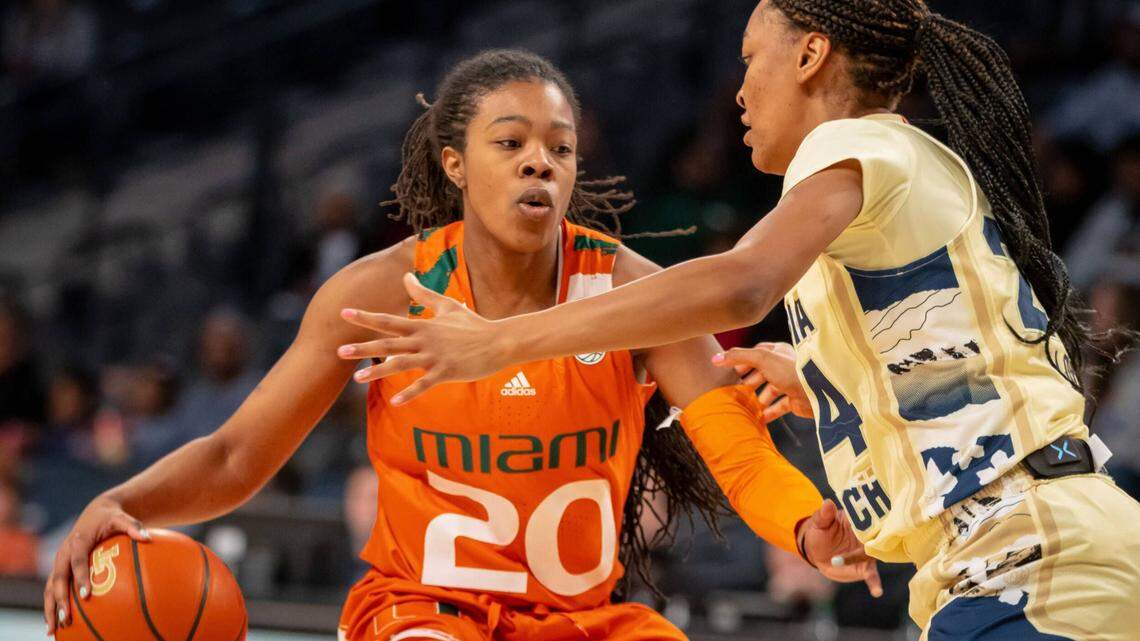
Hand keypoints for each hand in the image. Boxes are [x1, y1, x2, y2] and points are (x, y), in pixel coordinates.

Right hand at [44, 495, 149, 634]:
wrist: (96, 512)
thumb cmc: (111, 517)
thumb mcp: (122, 518)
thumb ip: (133, 526)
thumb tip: (147, 537)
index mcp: (78, 540)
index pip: (78, 561)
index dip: (81, 577)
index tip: (86, 595)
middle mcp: (64, 552)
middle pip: (59, 578)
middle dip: (60, 599)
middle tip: (66, 618)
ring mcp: (59, 561)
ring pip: (50, 587)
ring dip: (50, 608)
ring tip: (53, 630)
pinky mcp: (59, 568)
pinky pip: (52, 588)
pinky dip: (51, 605)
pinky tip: (54, 624)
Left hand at [337, 273, 508, 403]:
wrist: (499, 341)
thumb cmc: (473, 324)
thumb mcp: (448, 305)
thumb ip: (423, 293)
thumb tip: (406, 275)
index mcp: (422, 326)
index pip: (388, 321)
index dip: (366, 317)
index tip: (344, 312)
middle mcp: (425, 340)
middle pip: (388, 344)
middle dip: (363, 347)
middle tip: (339, 351)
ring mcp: (435, 357)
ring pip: (401, 364)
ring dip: (378, 372)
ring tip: (357, 379)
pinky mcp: (446, 372)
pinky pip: (424, 384)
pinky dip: (410, 393)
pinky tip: (395, 402)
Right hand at [713, 342, 812, 421]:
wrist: (816, 392)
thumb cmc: (791, 371)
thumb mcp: (761, 358)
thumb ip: (738, 356)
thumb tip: (715, 358)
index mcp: (777, 352)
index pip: (755, 354)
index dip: (742, 362)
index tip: (729, 371)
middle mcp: (784, 366)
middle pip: (760, 373)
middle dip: (748, 382)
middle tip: (733, 390)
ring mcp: (789, 384)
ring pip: (768, 390)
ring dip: (757, 398)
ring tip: (743, 405)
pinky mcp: (794, 401)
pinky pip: (778, 407)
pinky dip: (768, 412)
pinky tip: (758, 418)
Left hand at [797, 499, 881, 596]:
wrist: (819, 552)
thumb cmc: (820, 532)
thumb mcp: (819, 522)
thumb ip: (824, 514)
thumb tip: (827, 502)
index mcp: (859, 520)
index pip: (870, 515)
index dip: (874, 515)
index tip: (877, 515)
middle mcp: (868, 536)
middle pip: (877, 536)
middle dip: (877, 538)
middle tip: (870, 542)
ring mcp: (868, 552)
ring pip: (874, 555)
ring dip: (870, 559)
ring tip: (870, 567)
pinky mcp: (865, 568)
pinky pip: (872, 575)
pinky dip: (875, 583)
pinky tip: (877, 592)